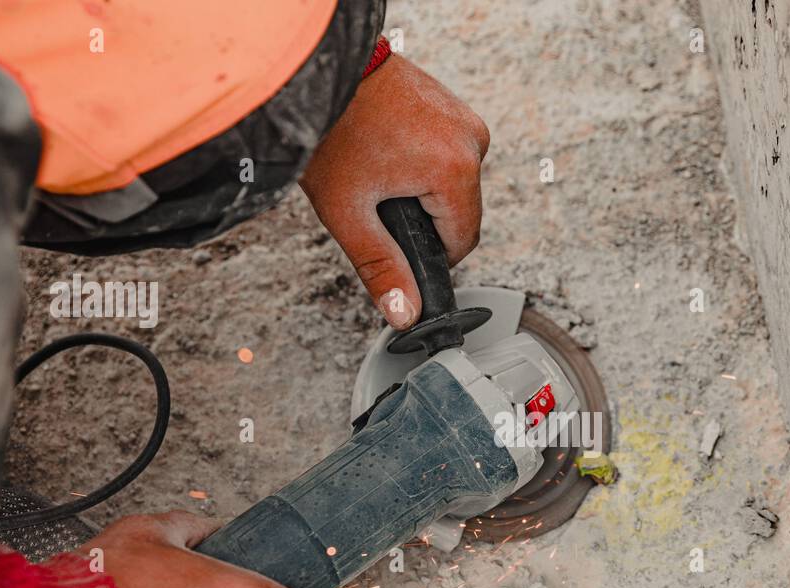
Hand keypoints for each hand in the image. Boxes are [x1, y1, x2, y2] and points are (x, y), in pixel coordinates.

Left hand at [300, 53, 489, 329]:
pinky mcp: (452, 106)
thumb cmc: (329, 131)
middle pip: (459, 212)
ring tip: (377, 169)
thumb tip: (407, 315)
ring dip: (421, 190)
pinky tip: (387, 149)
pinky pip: (448, 154)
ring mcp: (463, 118)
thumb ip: (381, 269)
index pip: (462, 243)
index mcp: (455, 170)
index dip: (429, 256)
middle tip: (375, 200)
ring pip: (453, 184)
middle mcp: (470, 140)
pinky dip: (422, 161)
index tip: (396, 245)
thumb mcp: (348, 213)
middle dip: (421, 218)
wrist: (319, 70)